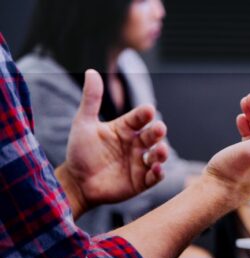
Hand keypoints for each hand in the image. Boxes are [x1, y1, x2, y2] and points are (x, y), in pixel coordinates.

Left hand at [56, 70, 168, 217]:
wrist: (76, 182)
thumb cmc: (80, 152)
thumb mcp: (83, 123)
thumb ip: (91, 99)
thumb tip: (91, 71)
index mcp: (125, 128)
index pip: (139, 118)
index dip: (144, 114)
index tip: (148, 110)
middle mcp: (136, 144)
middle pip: (152, 135)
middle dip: (157, 132)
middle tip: (159, 129)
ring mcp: (140, 162)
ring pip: (158, 155)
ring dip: (162, 153)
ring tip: (160, 151)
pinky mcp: (141, 181)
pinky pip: (155, 176)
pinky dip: (159, 173)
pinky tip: (157, 169)